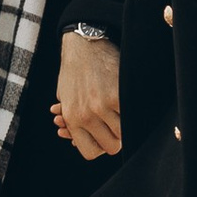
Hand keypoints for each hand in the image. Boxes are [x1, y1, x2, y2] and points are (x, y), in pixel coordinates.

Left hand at [51, 30, 122, 158]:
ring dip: (125, 125)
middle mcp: (86, 115)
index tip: (104, 136)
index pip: (90, 152)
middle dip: (115, 138)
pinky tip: (126, 101)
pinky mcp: (118, 95)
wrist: (83, 44)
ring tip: (120, 111)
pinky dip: (131, 111)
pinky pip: (131, 116)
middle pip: (111, 147)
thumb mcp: (65, 98)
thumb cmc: (74, 71)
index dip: (100, 146)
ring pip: (124, 133)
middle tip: (115, 124)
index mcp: (72, 118)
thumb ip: (71, 121)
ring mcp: (102, 106)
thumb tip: (72, 141)